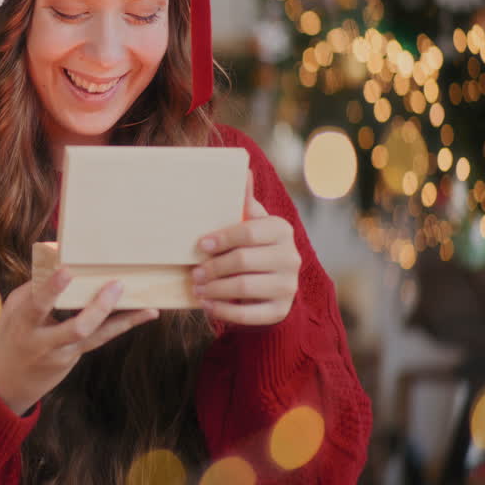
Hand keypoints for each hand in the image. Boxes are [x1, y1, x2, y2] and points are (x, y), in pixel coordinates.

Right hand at [0, 270, 158, 415]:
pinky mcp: (74, 358)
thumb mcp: (10, 311)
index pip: (37, 306)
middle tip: (116, 286)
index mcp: (23, 325)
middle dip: (98, 308)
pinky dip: (121, 324)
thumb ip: (33, 288)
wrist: (5, 386)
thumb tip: (55, 257)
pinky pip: (99, 338)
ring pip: (96, 337)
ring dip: (123, 321)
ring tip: (148, 308)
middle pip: (76, 328)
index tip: (66, 271)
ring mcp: (63, 354)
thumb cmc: (8, 336)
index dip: (51, 290)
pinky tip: (143, 313)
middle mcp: (45, 343)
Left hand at [191, 171, 299, 325]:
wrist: (274, 284)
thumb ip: (245, 202)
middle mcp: (291, 258)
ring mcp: (288, 286)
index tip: (200, 245)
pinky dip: (223, 311)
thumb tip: (243, 170)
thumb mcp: (252, 223)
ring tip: (197, 288)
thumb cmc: (255, 247)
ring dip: (215, 289)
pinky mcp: (281, 310)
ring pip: (245, 289)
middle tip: (194, 272)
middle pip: (244, 261)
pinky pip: (249, 315)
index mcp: (281, 230)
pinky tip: (207, 305)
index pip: (248, 232)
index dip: (221, 238)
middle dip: (213, 267)